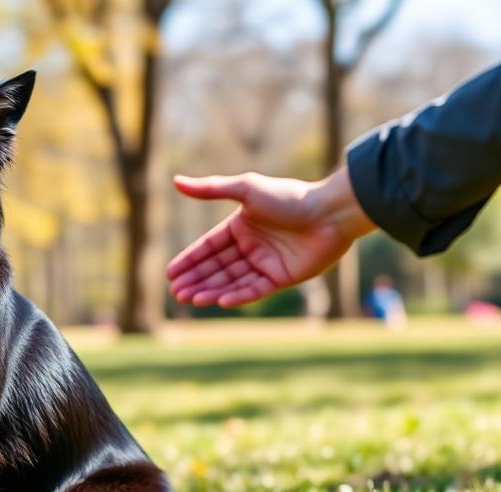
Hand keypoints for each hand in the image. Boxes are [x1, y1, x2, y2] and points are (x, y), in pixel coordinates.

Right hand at [167, 167, 375, 307]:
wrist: (329, 213)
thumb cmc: (289, 197)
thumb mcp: (245, 189)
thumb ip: (210, 189)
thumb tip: (176, 182)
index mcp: (241, 226)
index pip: (208, 247)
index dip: (189, 260)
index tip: (170, 274)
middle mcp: (251, 246)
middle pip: (217, 267)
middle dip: (196, 280)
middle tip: (176, 293)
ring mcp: (266, 263)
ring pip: (232, 281)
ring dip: (211, 291)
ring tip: (191, 300)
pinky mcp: (282, 278)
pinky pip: (254, 290)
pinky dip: (237, 296)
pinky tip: (219, 301)